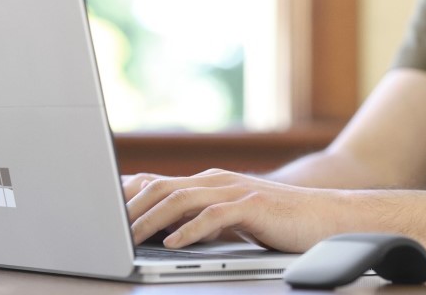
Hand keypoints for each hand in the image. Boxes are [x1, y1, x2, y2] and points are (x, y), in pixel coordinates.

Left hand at [123, 169, 349, 252]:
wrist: (326, 217)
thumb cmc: (278, 221)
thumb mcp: (230, 219)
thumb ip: (199, 220)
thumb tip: (163, 232)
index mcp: (208, 182)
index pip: (158, 182)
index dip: (127, 194)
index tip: (100, 210)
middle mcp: (217, 180)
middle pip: (161, 187)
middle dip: (129, 207)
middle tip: (105, 227)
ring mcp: (235, 190)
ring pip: (181, 199)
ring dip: (152, 220)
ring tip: (130, 238)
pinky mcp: (253, 206)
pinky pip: (214, 216)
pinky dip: (190, 230)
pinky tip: (173, 244)